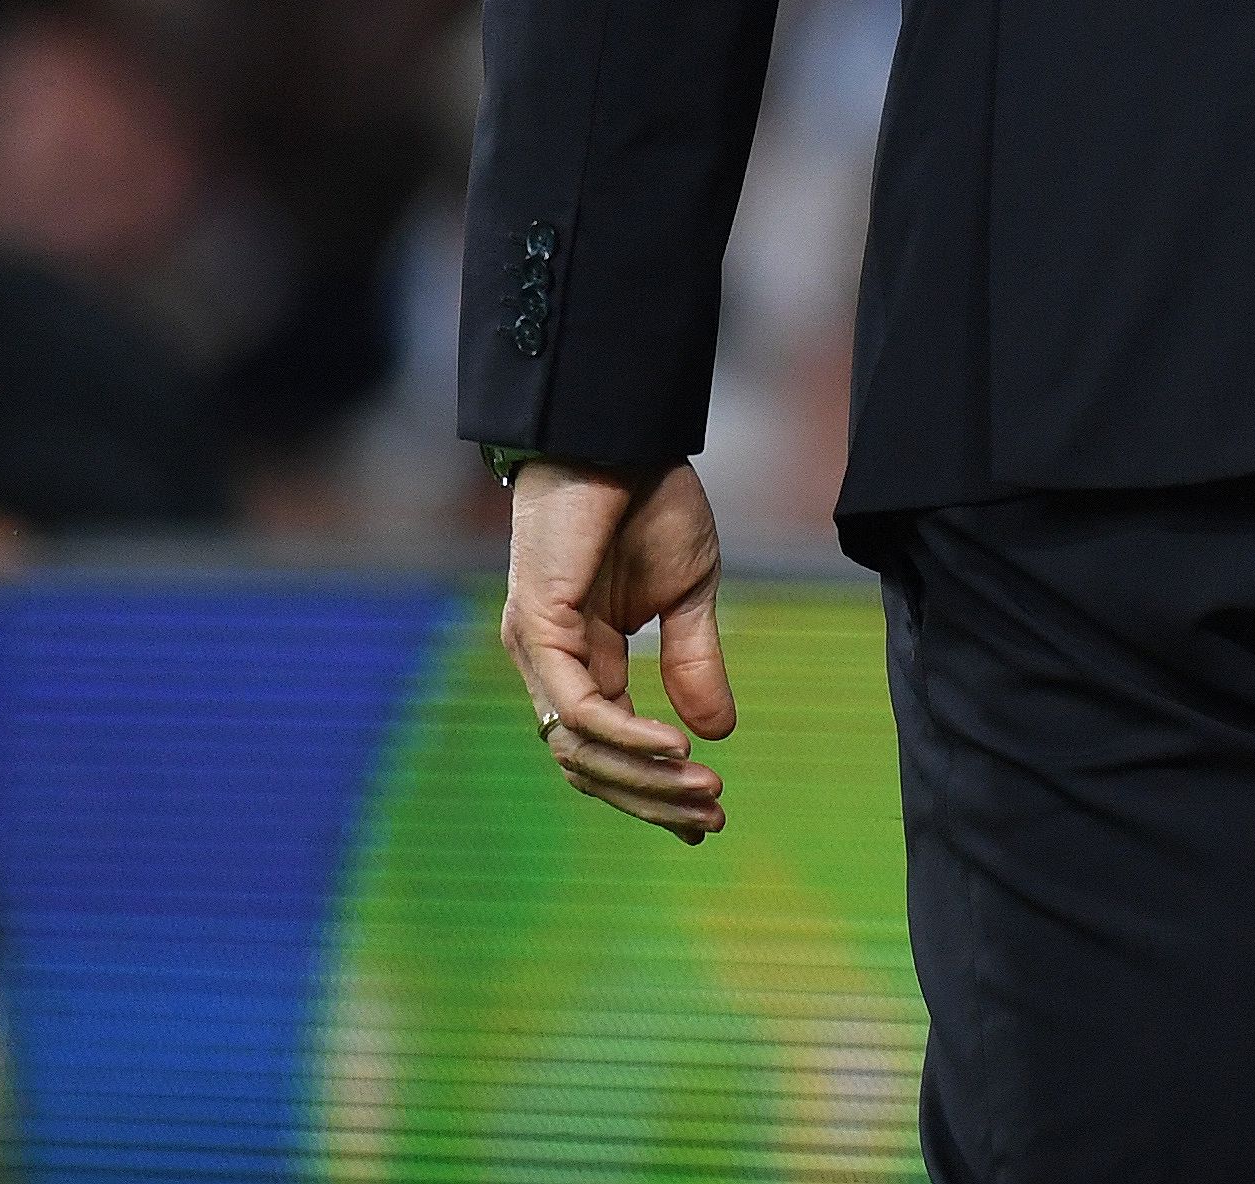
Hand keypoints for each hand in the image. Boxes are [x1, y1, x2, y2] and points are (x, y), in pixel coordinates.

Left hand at [501, 458, 736, 842]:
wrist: (622, 435)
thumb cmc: (649, 500)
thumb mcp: (689, 593)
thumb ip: (693, 661)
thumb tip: (718, 734)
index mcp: (581, 660)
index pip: (604, 748)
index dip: (650, 789)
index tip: (702, 820)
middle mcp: (549, 665)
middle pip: (585, 765)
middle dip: (649, 799)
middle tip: (709, 819)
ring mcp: (536, 650)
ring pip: (575, 748)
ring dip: (641, 777)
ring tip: (702, 789)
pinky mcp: (537, 626)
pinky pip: (576, 706)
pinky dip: (624, 734)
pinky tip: (673, 747)